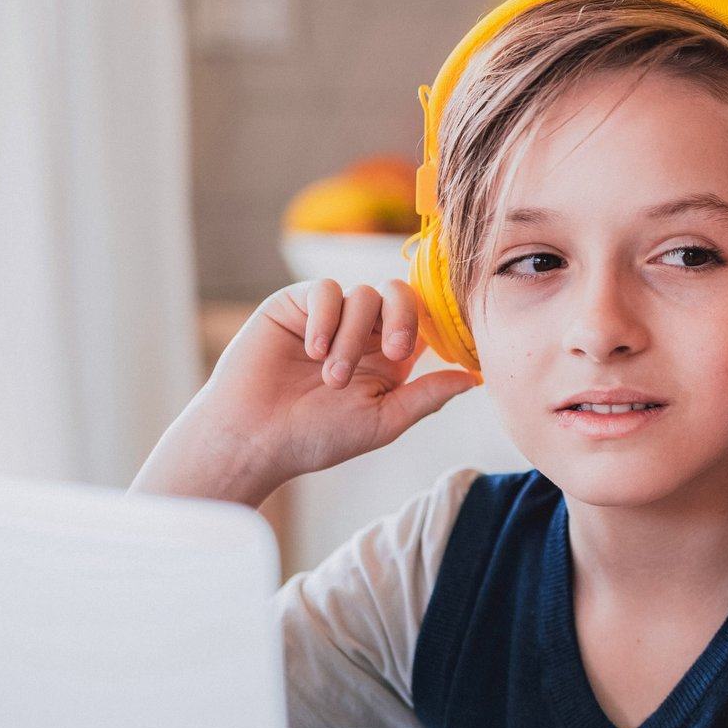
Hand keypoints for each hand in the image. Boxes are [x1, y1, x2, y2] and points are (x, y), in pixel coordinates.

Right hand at [134, 279, 477, 504]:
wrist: (253, 438)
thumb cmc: (316, 437)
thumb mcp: (382, 420)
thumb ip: (427, 396)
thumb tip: (474, 378)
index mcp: (389, 358)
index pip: (423, 322)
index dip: (431, 325)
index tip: (428, 347)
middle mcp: (363, 332)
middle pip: (401, 295)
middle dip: (404, 318)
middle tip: (391, 352)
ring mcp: (329, 316)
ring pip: (363, 296)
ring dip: (351, 339)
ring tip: (330, 378)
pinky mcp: (296, 305)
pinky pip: (325, 290)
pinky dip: (325, 318)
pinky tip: (313, 350)